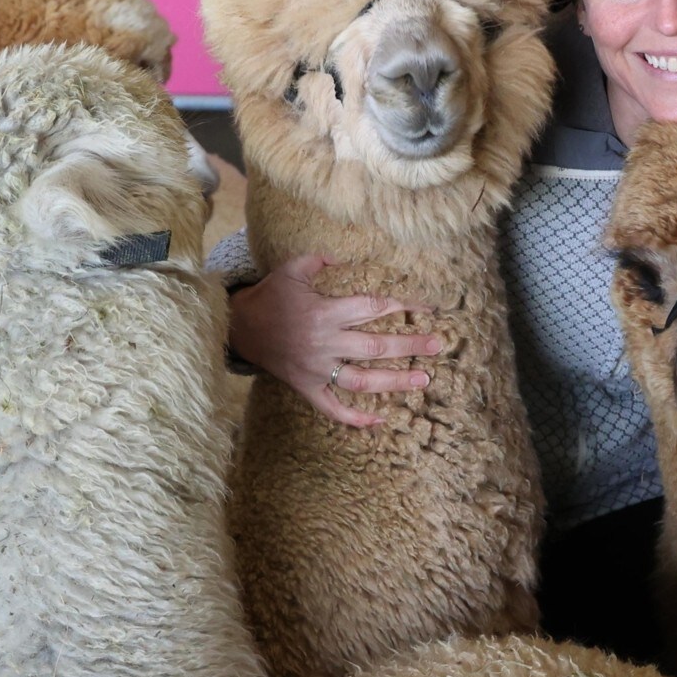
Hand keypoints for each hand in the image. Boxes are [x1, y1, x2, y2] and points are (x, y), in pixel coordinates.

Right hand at [228, 253, 442, 428]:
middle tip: (437, 345)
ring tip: (423, 379)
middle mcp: (324, 343)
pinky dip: (354, 419)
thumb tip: (347, 255)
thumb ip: (321, 260)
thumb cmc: (270, 296)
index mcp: (324, 312)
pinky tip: (379, 421)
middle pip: (376, 347)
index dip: (402, 306)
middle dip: (410, 346)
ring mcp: (317, 370)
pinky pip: (332, 409)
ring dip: (395, 382)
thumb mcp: (291, 269)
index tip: (426, 307)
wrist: (239, 327)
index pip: (372, 309)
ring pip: (362, 381)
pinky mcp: (307, 388)